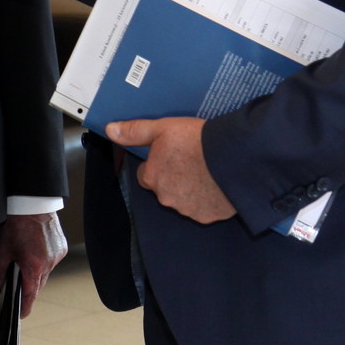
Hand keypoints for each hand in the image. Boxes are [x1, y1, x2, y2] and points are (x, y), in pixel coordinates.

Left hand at [0, 212, 67, 317]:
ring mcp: (57, 257)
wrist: (33, 205)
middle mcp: (49, 265)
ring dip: (36, 274)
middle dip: (29, 288)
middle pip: (38, 285)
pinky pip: (52, 263)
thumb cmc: (17, 225)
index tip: (21, 315)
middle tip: (18, 286)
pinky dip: (43, 262)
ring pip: (45, 274)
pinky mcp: (62, 249)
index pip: (30, 295)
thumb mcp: (3, 249)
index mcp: (33, 267)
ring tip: (26, 263)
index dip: (25, 307)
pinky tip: (35, 253)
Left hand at [107, 118, 233, 223]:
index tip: (172, 155)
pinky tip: (217, 184)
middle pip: (165, 189)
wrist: (233, 157)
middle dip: (174, 178)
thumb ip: (135, 131)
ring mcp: (187, 210)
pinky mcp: (208, 216)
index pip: (147, 174)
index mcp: (152, 177)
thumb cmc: (197, 141)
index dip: (158, 163)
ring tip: (206, 171)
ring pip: (183, 200)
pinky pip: (204, 209)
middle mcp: (166, 198)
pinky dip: (208, 199)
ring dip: (191, 189)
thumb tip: (111, 130)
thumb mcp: (163, 128)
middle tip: (191, 161)